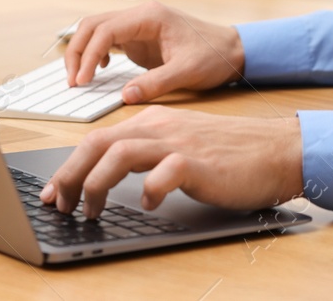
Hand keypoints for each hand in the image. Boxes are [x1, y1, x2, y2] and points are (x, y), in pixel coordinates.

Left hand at [37, 106, 303, 216]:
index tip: (55, 192)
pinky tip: (151, 205)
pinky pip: (162, 174)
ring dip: (95, 185)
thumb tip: (110, 177)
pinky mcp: (198, 162)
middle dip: (68, 175)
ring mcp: (178, 143)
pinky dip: (148, 192)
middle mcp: (160, 127)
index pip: (98, 138)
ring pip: (119, 154)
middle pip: (97, 143)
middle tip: (57, 204)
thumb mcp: (181, 146)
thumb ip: (149, 155)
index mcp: (153, 121)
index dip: (69, 166)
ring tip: (91, 211)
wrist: (277, 149)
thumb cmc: (232, 154)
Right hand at [64, 0, 244, 104]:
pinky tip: (98, 72)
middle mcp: (141, 17)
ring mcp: (138, 26)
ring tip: (79, 79)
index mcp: (150, 17)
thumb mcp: (188, 72)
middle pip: (93, 25)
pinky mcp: (139, 38)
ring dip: (82, 52)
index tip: (82, 80)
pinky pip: (108, 40)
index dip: (88, 55)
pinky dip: (95, 53)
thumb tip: (126, 96)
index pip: (105, 30)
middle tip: (73, 82)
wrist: (232, 50)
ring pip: (96, 30)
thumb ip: (156, 83)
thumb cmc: (214, 56)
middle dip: (77, 51)